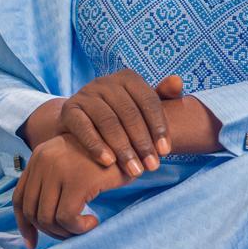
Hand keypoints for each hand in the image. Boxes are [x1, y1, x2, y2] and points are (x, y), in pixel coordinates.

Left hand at [12, 133, 129, 248]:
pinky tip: (92, 222)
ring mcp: (59, 169)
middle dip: (50, 231)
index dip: (25, 224)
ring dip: (66, 232)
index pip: (19, 198)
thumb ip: (53, 183)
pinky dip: (78, 228)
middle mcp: (44, 160)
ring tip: (83, 227)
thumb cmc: (107, 158)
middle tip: (71, 234)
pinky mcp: (77, 181)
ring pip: (47, 219)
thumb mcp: (72, 165)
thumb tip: (34, 226)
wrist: (135, 142)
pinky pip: (67, 219)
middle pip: (32, 212)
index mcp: (40, 155)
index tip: (33, 242)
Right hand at [22, 71, 182, 177]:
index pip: (148, 101)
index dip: (159, 127)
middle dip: (142, 142)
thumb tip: (178, 82)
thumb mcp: (141, 105)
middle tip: (152, 166)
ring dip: (123, 148)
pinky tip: (108, 162)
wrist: (80, 121)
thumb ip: (161, 96)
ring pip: (108, 121)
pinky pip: (83, 127)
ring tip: (134, 169)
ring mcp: (86, 94)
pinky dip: (96, 145)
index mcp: (128, 78)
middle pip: (129, 113)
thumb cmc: (120, 115)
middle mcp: (106, 82)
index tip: (166, 152)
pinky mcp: (69, 109)